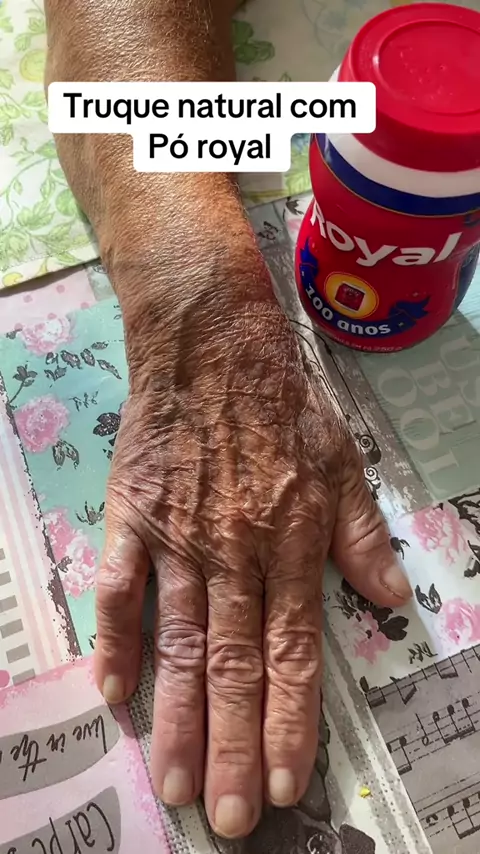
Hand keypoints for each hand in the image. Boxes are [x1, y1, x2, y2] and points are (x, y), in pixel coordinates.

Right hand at [93, 285, 411, 838]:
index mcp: (291, 541)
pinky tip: (115, 693)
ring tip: (173, 780)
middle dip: (232, 744)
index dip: (289, 720)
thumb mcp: (342, 462)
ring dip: (177, 714)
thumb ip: (362, 535)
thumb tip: (391, 603)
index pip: (292, 650)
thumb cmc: (281, 406)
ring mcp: (177, 537)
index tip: (283, 784)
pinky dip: (117, 640)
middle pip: (234, 663)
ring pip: (180, 641)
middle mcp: (234, 551)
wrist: (211, 346)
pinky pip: (120, 587)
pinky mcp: (132, 516)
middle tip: (223, 818)